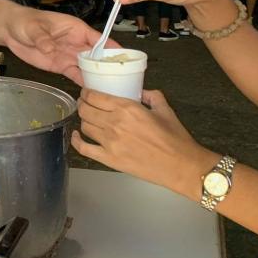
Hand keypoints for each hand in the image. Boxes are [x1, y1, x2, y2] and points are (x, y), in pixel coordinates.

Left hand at [0, 7, 115, 83]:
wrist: (11, 31)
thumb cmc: (26, 22)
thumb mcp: (34, 27)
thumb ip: (43, 38)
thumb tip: (50, 49)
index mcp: (76, 29)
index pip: (99, 39)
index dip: (112, 48)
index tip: (125, 57)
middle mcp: (77, 43)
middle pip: (98, 55)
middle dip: (110, 66)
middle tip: (122, 79)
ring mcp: (70, 55)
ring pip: (89, 67)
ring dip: (99, 76)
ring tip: (111, 89)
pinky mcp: (61, 66)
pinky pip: (76, 75)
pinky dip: (84, 82)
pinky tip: (92, 91)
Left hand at [72, 89, 217, 197]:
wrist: (181, 166)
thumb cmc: (175, 138)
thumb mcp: (165, 109)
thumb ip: (152, 96)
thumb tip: (142, 91)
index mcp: (127, 108)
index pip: (95, 96)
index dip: (86, 93)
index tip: (86, 92)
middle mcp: (115, 123)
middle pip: (86, 110)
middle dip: (82, 104)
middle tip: (84, 103)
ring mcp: (110, 143)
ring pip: (84, 126)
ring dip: (83, 120)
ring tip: (87, 118)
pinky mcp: (109, 160)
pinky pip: (84, 149)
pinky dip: (76, 141)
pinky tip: (76, 136)